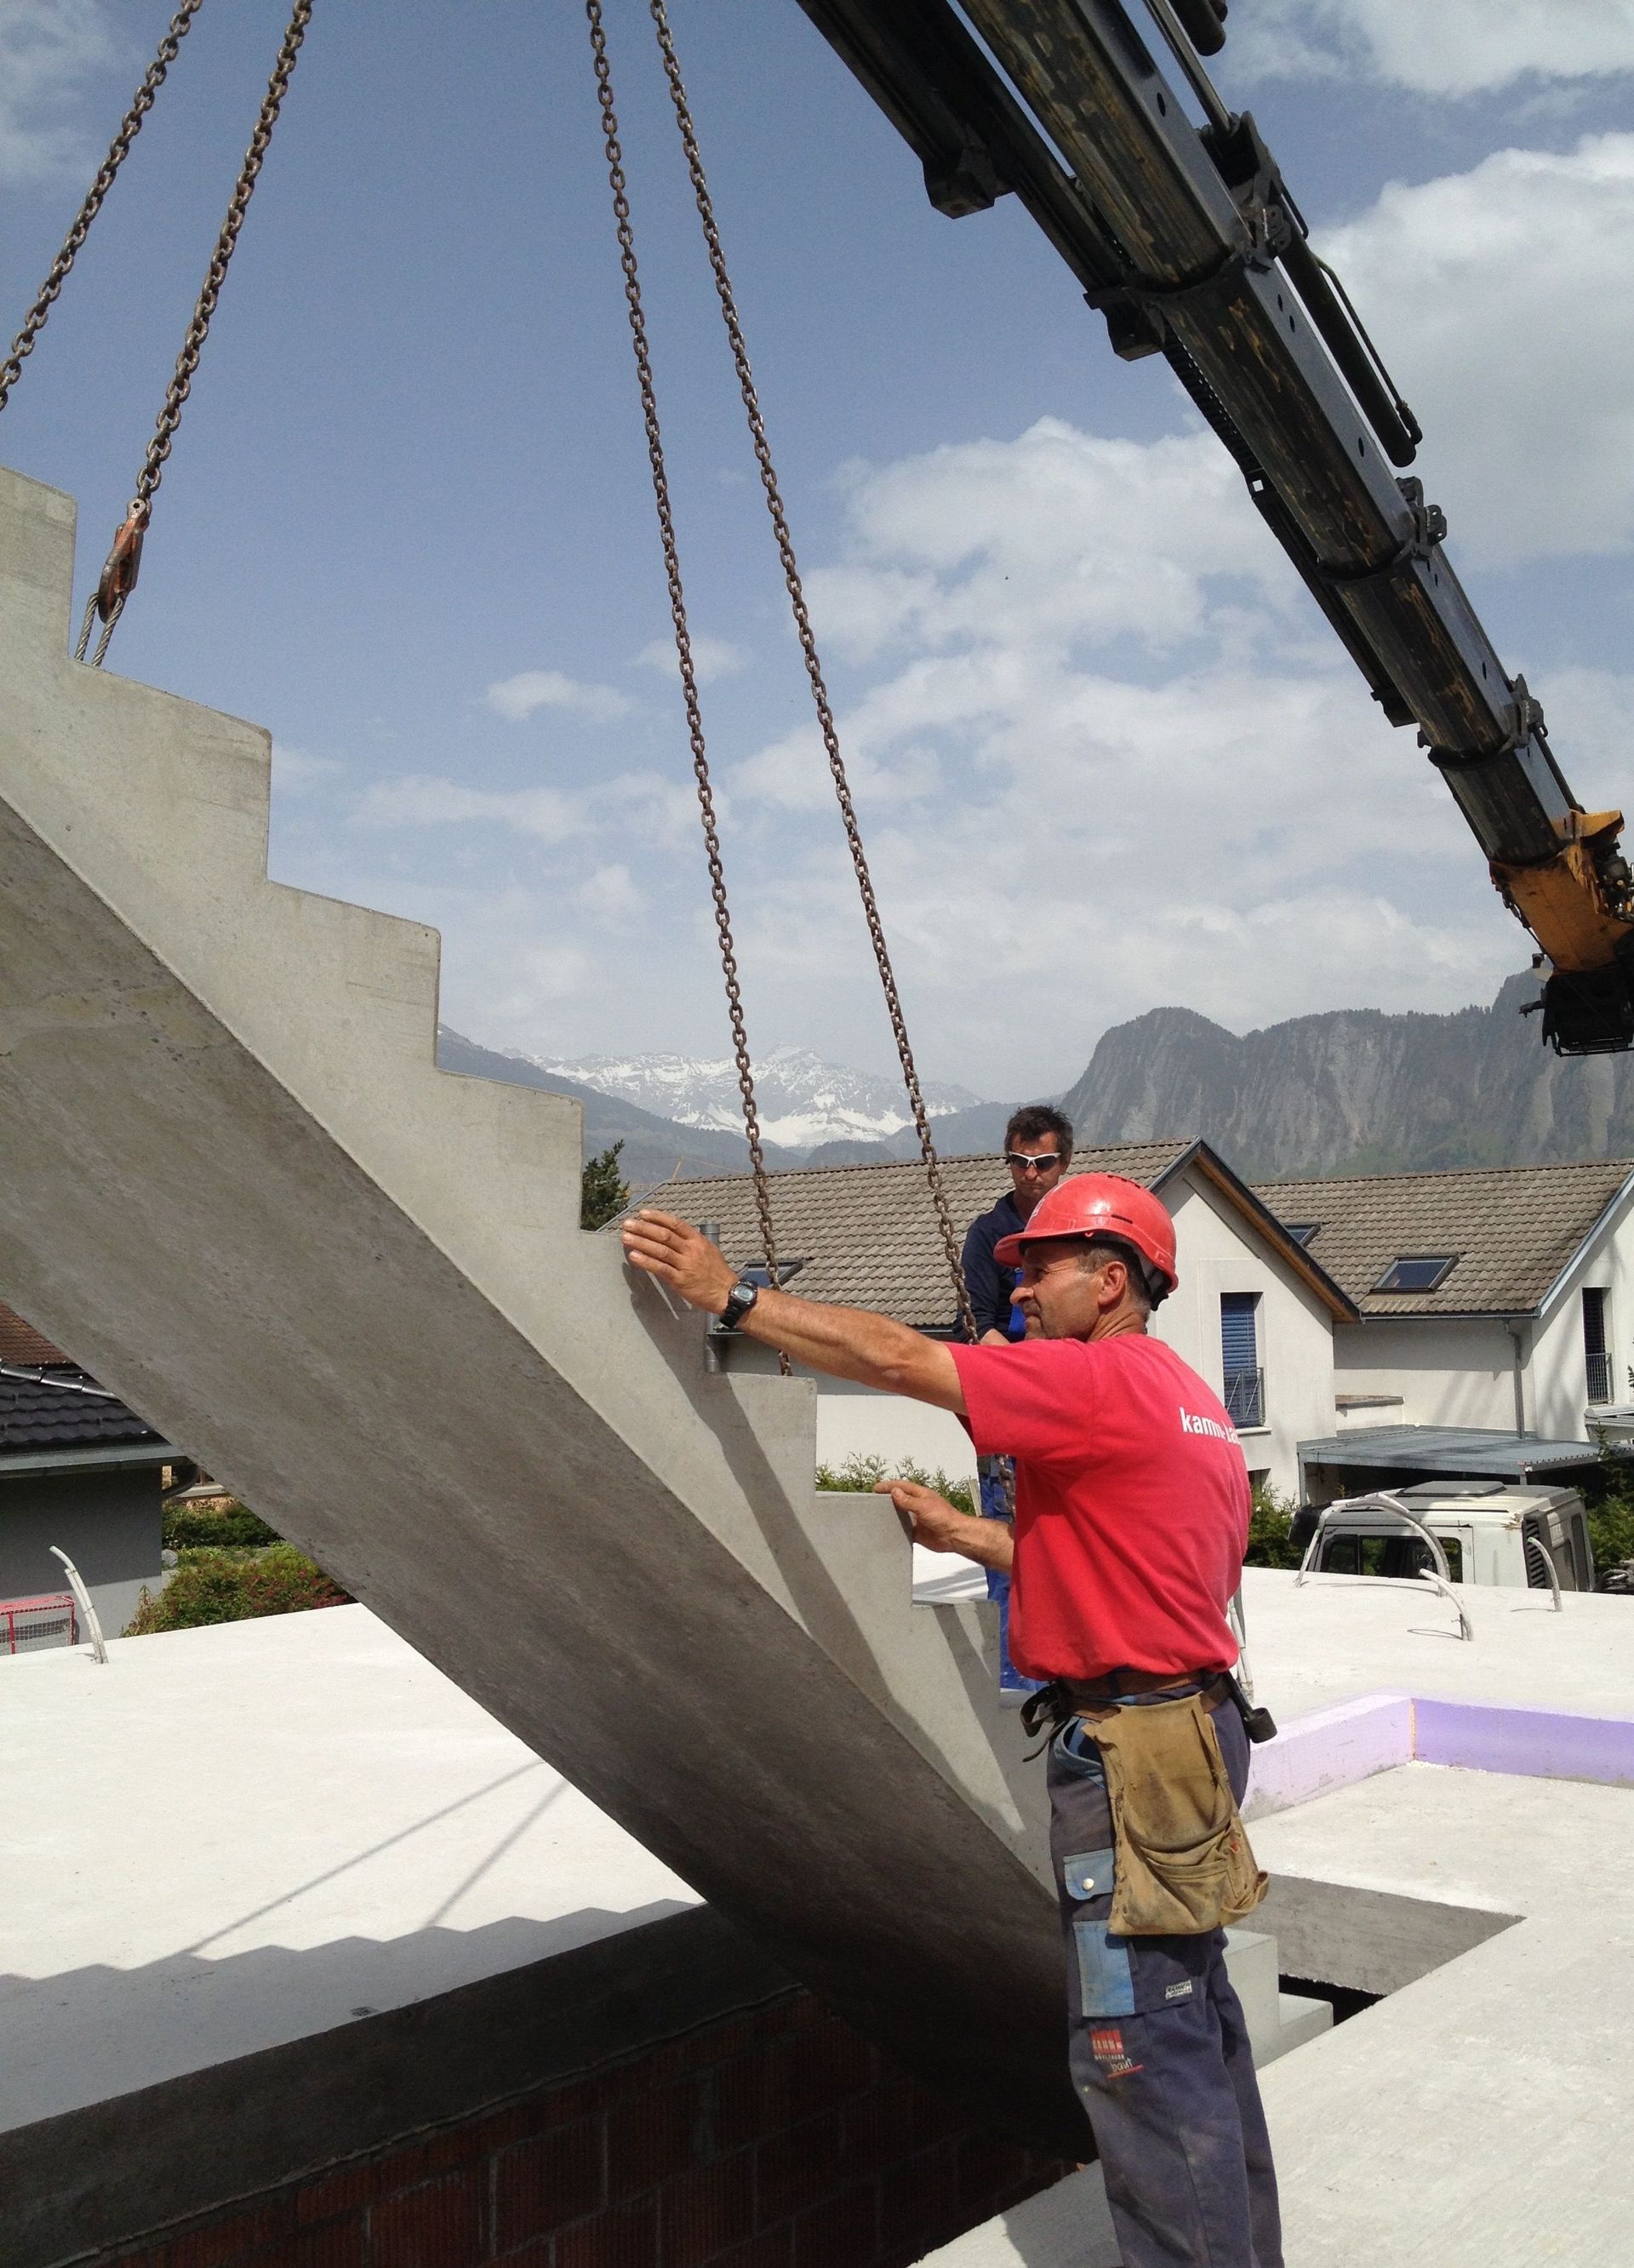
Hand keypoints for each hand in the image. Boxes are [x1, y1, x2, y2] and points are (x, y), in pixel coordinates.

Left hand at [620, 1209, 739, 1315]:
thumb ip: (691, 1241)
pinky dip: (646, 1261)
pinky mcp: (680, 1280)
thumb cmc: (717, 1272)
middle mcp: (691, 1250)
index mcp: (697, 1240)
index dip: (657, 1217)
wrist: (727, 1293)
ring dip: (641, 1242)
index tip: (642, 1214)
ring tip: (626, 1238)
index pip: (675, 1223)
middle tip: (628, 1224)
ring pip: (660, 1250)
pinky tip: (634, 1257)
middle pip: (664, 1235)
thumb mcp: (708, 1249)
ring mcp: (685, 1265)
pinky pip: (660, 1268)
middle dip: (643, 1228)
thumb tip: (673, 1234)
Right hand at [875, 1478, 969, 1552]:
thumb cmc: (945, 1517)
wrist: (954, 1535)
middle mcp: (918, 1505)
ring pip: (901, 1515)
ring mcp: (917, 1518)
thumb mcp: (923, 1506)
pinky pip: (904, 1530)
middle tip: (874, 1500)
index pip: (901, 1487)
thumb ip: (908, 1500)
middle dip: (888, 1499)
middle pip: (900, 1500)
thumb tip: (894, 1492)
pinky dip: (897, 1530)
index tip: (877, 1488)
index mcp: (920, 1495)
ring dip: (892, 1515)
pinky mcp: (917, 1532)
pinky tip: (889, 1532)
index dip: (889, 1486)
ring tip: (877, 1516)